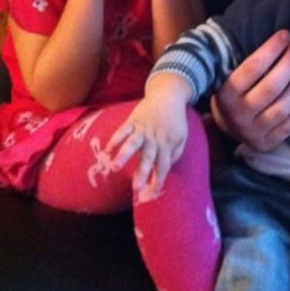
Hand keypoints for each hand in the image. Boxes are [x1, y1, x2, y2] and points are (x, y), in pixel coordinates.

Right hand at [106, 73, 190, 195]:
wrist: (169, 95)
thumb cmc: (175, 120)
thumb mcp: (182, 137)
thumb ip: (175, 153)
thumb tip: (166, 168)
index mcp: (168, 144)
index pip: (163, 166)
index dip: (158, 180)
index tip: (152, 195)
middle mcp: (155, 138)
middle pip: (148, 157)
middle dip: (142, 173)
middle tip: (136, 188)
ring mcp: (143, 129)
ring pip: (133, 143)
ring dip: (124, 155)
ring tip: (115, 167)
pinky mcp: (134, 120)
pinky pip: (123, 130)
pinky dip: (115, 139)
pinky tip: (107, 150)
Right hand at [213, 31, 289, 150]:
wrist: (227, 125)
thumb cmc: (233, 91)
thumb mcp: (229, 75)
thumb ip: (246, 59)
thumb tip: (279, 34)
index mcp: (226, 93)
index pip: (252, 67)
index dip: (272, 49)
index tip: (286, 35)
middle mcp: (238, 114)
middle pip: (271, 87)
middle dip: (289, 64)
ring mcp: (253, 131)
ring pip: (283, 107)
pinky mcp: (266, 143)